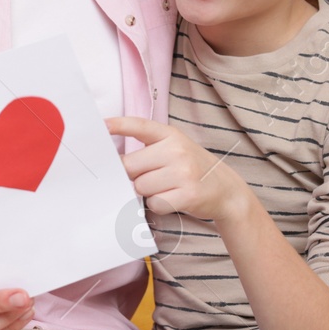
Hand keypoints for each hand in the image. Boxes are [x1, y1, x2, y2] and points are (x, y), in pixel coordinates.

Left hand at [107, 115, 257, 225]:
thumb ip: (149, 150)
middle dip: (133, 175)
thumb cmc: (192, 169)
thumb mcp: (176, 149)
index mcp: (171, 135)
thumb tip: (116, 164)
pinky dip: (159, 205)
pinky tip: (173, 199)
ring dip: (147, 192)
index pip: (140, 126)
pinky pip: (155, 203)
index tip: (101, 126)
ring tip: (166, 188)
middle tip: (149, 177)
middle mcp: (177, 150)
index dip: (119, 125)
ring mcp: (183, 172)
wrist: (227, 190)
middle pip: (130, 166)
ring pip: (141, 186)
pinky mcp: (187, 194)